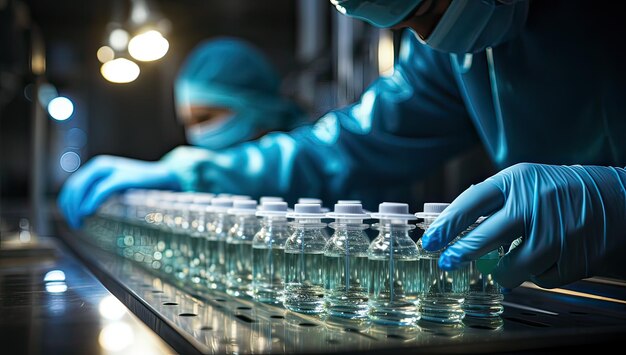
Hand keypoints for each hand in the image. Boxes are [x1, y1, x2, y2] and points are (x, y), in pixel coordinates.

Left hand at [57, 155, 180, 228]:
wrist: (164, 177)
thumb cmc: (140, 186)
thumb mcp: (116, 184)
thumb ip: (100, 190)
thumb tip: (82, 210)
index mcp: (97, 166)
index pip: (72, 185)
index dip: (66, 203)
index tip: (70, 218)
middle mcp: (100, 165)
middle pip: (74, 187)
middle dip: (69, 208)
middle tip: (74, 224)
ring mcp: (111, 170)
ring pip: (82, 189)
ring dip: (76, 207)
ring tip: (79, 222)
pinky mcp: (122, 178)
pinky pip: (100, 191)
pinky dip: (90, 202)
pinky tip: (87, 212)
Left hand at [421, 163, 625, 288]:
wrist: (615, 200)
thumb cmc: (556, 192)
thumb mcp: (524, 183)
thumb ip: (491, 202)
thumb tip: (452, 227)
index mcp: (518, 181)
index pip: (473, 202)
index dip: (448, 225)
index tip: (430, 241)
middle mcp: (535, 204)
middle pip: (486, 237)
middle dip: (462, 253)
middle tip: (447, 263)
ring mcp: (557, 233)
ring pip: (513, 267)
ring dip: (504, 272)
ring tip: (506, 266)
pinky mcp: (575, 259)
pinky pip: (540, 279)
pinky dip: (537, 275)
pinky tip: (546, 260)